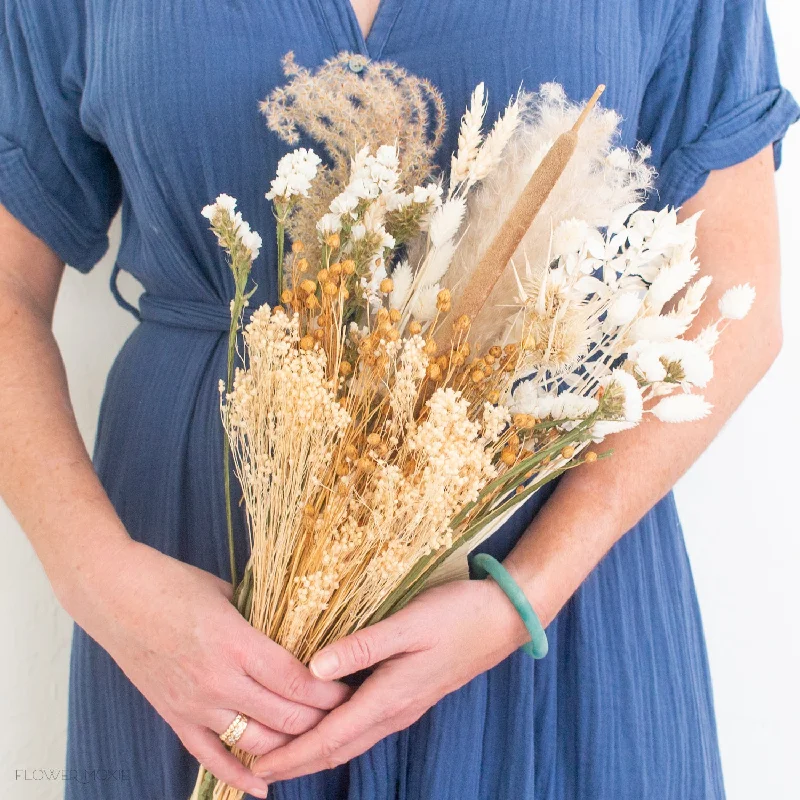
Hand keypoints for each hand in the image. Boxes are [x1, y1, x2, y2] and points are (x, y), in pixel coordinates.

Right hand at [61, 538, 349, 797]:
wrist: (114, 595)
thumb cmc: (172, 583)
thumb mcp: (227, 591)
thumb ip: (261, 617)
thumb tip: (295, 627)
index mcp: (236, 643)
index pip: (295, 680)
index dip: (328, 691)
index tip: (351, 689)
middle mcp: (218, 681)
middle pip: (283, 716)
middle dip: (320, 718)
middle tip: (345, 713)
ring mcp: (194, 704)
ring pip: (255, 743)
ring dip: (289, 746)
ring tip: (316, 739)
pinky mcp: (174, 717)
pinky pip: (210, 757)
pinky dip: (237, 778)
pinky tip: (262, 789)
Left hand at [251, 578, 529, 781]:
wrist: (501, 619)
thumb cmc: (455, 616)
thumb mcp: (408, 624)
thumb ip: (362, 647)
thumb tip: (313, 668)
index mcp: (389, 698)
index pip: (330, 738)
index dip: (291, 754)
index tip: (257, 766)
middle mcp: (394, 712)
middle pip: (337, 749)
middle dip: (297, 761)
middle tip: (256, 767)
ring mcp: (404, 707)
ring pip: (350, 741)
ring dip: (315, 750)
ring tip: (283, 751)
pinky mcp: (410, 695)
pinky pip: (364, 727)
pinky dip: (336, 734)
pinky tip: (326, 723)